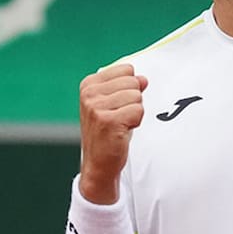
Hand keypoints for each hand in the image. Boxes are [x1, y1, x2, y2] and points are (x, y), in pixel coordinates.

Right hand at [78, 63, 147, 203]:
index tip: (116, 105)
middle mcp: (89, 94)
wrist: (99, 164)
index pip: (127, 69)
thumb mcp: (114, 104)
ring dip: (134, 112)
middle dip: (133, 101)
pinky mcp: (108, 120)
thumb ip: (128, 87)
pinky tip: (122, 131)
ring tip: (120, 124)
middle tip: (120, 117)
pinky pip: (138, 111)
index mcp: (89, 84)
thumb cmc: (108, 132)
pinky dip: (135, 122)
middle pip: (133, 82)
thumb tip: (143, 79)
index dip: (129, 88)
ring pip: (137, 97)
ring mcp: (96, 107)